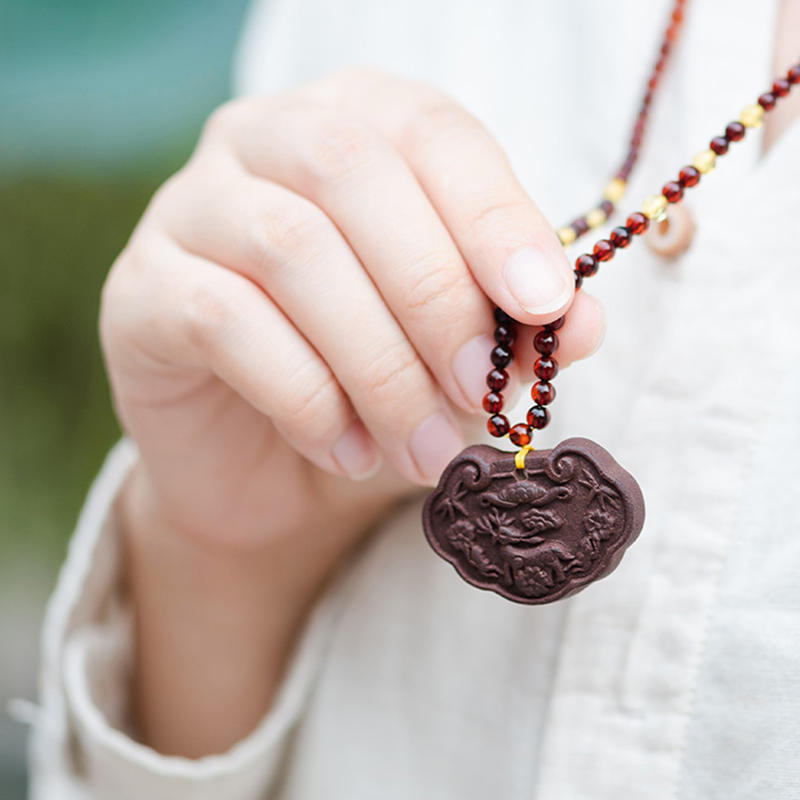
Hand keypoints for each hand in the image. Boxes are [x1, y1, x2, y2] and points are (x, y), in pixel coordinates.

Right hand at [101, 69, 603, 755]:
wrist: (272, 472)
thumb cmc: (378, 394)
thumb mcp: (460, 361)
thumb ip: (517, 330)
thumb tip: (581, 321)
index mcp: (354, 127)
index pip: (430, 133)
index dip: (493, 214)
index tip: (545, 305)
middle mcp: (263, 142)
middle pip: (353, 176)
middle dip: (434, 297)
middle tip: (481, 398)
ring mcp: (189, 209)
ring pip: (292, 250)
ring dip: (378, 366)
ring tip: (424, 450)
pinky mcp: (141, 290)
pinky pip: (224, 322)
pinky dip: (305, 397)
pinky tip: (346, 451)